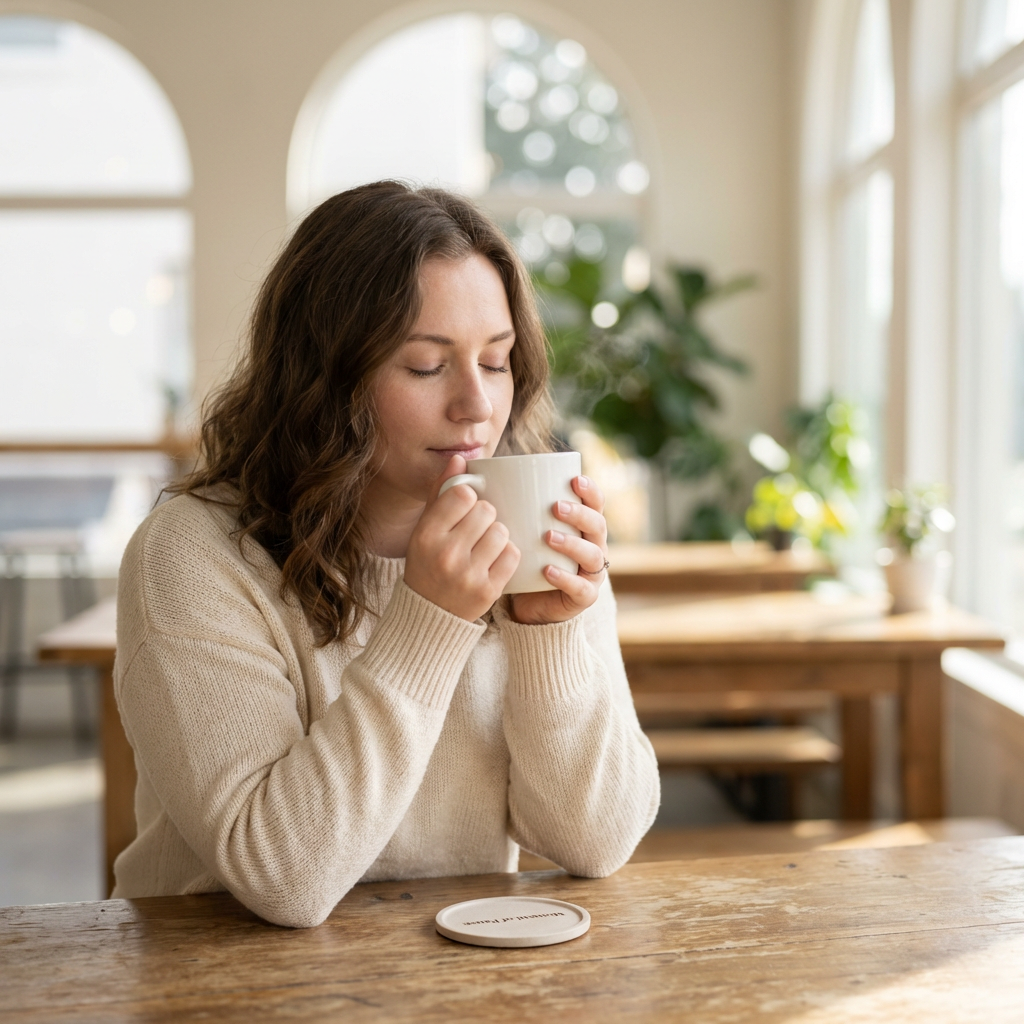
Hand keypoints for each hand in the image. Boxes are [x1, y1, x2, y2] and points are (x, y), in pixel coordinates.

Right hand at [404, 455, 520, 620]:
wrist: (430, 614)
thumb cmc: (429, 562)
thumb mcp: (425, 528)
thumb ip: (441, 492)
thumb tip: (461, 459)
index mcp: (426, 535)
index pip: (462, 495)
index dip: (469, 499)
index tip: (464, 510)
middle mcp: (445, 554)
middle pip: (486, 511)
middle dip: (485, 517)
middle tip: (476, 531)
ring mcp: (467, 574)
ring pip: (502, 531)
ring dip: (498, 535)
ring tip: (485, 546)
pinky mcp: (488, 590)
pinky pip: (512, 555)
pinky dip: (507, 554)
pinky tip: (494, 560)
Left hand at [509, 475, 608, 625]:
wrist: (526, 601)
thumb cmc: (524, 556)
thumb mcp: (519, 527)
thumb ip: (505, 500)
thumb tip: (469, 464)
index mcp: (582, 525)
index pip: (595, 503)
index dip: (590, 490)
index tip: (574, 479)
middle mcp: (592, 546)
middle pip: (597, 525)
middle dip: (579, 514)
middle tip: (556, 507)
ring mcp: (590, 573)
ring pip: (593, 555)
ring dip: (572, 544)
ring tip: (548, 537)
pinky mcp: (583, 596)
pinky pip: (581, 588)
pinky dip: (566, 578)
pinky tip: (548, 570)